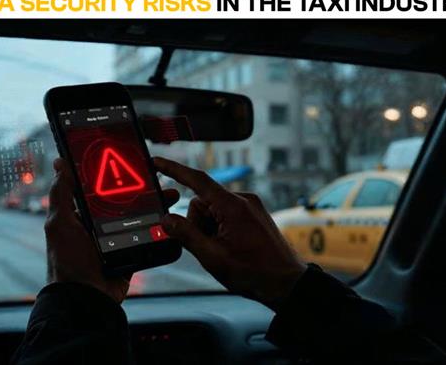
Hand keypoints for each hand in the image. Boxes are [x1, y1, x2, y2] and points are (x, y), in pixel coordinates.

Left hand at [45, 158, 178, 302]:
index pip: (97, 188)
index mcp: (79, 215)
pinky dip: (159, 226)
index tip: (126, 160)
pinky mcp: (130, 251)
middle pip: (122, 199)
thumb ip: (60, 194)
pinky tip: (170, 216)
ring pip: (138, 215)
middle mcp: (98, 224)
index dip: (110, 175)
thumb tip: (60, 164)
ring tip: (168, 194)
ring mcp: (116, 238)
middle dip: (139, 187)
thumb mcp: (59, 224)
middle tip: (154, 175)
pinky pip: (147, 235)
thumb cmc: (67, 262)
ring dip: (154, 204)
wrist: (88, 299)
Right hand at [153, 157, 306, 309]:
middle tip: (208, 248)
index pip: (197, 180)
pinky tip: (230, 248)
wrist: (287, 284)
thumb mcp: (213, 257)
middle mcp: (243, 200)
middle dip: (197, 224)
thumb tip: (167, 220)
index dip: (174, 169)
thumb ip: (186, 235)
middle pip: (203, 202)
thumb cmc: (255, 272)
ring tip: (223, 252)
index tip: (157, 162)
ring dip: (209, 229)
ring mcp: (251, 207)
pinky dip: (220, 229)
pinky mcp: (254, 215)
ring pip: (214, 211)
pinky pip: (227, 215)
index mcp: (232, 205)